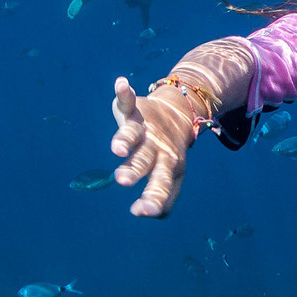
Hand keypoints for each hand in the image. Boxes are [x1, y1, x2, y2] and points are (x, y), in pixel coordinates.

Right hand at [110, 76, 193, 216]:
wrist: (180, 113)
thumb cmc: (169, 152)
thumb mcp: (171, 175)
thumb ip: (162, 198)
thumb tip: (141, 213)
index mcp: (167, 165)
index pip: (161, 184)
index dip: (153, 197)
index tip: (140, 211)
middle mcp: (156, 146)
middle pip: (144, 160)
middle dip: (135, 170)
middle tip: (123, 181)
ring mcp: (146, 127)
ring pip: (133, 134)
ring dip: (124, 139)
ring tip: (117, 147)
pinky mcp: (136, 109)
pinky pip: (129, 100)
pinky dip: (124, 93)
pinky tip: (121, 84)